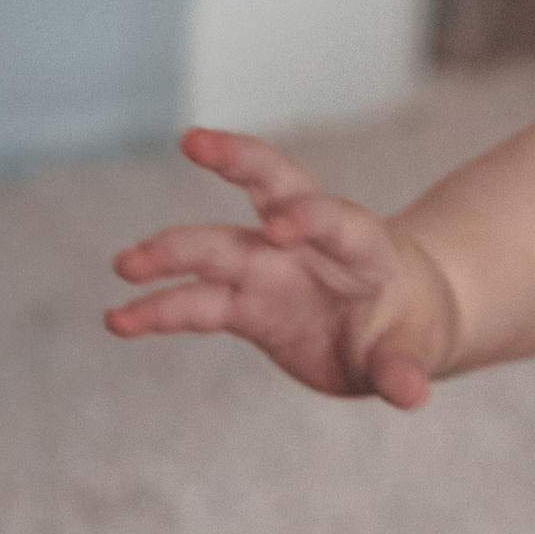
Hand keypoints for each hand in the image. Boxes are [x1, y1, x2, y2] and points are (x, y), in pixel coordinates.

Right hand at [106, 128, 456, 407]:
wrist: (390, 324)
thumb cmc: (408, 326)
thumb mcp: (415, 349)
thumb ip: (405, 367)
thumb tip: (408, 392)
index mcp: (358, 243)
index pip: (332, 218)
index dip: (307, 217)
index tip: (279, 227)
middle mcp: (304, 242)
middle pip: (268, 187)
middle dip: (234, 160)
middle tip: (193, 141)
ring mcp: (268, 267)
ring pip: (216, 246)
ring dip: (171, 251)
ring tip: (125, 265)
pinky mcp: (243, 302)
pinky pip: (195, 303)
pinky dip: (157, 311)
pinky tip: (119, 321)